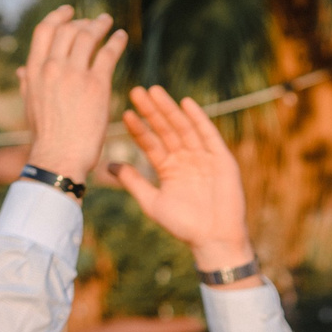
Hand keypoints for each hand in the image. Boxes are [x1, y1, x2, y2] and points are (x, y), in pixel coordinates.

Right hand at [19, 5, 126, 187]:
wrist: (59, 157)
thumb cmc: (46, 136)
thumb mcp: (30, 105)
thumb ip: (27, 83)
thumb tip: (21, 71)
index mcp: (35, 70)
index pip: (45, 31)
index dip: (58, 16)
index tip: (69, 11)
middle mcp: (53, 67)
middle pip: (68, 30)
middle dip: (82, 21)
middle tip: (94, 21)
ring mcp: (75, 74)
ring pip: (88, 37)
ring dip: (100, 26)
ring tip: (108, 23)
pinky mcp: (96, 85)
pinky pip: (108, 54)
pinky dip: (116, 42)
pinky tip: (122, 37)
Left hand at [114, 87, 254, 275]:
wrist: (214, 239)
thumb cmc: (184, 226)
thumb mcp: (152, 202)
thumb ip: (133, 181)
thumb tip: (109, 165)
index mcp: (169, 169)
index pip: (150, 143)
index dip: (139, 128)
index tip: (125, 112)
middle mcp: (186, 159)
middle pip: (165, 130)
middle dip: (152, 111)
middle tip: (136, 91)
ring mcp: (204, 157)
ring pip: (184, 128)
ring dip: (170, 109)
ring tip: (155, 91)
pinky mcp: (222, 159)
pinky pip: (209, 134)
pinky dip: (199, 119)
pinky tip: (186, 103)